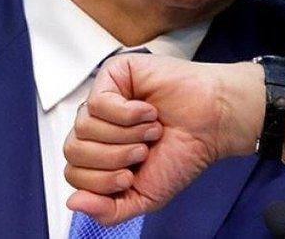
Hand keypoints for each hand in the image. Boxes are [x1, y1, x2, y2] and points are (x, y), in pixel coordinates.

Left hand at [63, 54, 264, 224]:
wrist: (211, 123)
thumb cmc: (183, 151)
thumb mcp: (144, 196)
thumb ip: (109, 210)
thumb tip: (73, 203)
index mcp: (100, 151)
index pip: (73, 173)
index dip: (102, 180)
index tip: (132, 174)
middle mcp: (97, 123)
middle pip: (74, 150)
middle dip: (114, 158)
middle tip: (144, 150)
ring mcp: (103, 97)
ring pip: (85, 127)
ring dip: (125, 135)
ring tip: (151, 129)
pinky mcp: (113, 74)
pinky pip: (98, 103)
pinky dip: (127, 114)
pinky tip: (148, 111)